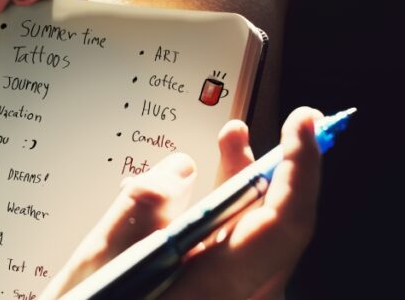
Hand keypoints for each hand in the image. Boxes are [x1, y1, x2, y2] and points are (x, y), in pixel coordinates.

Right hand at [40, 107, 322, 299]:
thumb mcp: (100, 257)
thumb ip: (141, 206)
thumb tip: (183, 167)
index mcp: (217, 293)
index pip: (283, 224)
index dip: (300, 168)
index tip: (304, 123)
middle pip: (280, 228)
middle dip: (279, 168)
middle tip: (292, 122)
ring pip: (262, 237)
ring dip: (251, 186)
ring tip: (232, 138)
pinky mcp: (225, 297)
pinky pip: (245, 250)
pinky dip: (235, 212)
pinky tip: (217, 184)